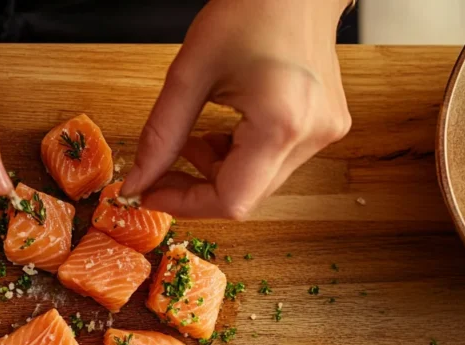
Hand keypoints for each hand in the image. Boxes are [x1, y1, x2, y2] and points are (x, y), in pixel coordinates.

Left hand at [121, 0, 352, 219]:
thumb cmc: (250, 10)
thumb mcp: (190, 73)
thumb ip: (161, 135)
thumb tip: (139, 181)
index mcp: (282, 123)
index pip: (232, 200)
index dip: (186, 205)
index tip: (152, 194)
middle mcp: (312, 136)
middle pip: (246, 196)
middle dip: (197, 188)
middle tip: (161, 170)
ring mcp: (324, 134)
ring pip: (259, 183)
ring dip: (218, 172)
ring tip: (192, 139)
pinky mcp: (325, 128)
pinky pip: (274, 164)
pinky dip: (240, 158)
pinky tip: (222, 132)